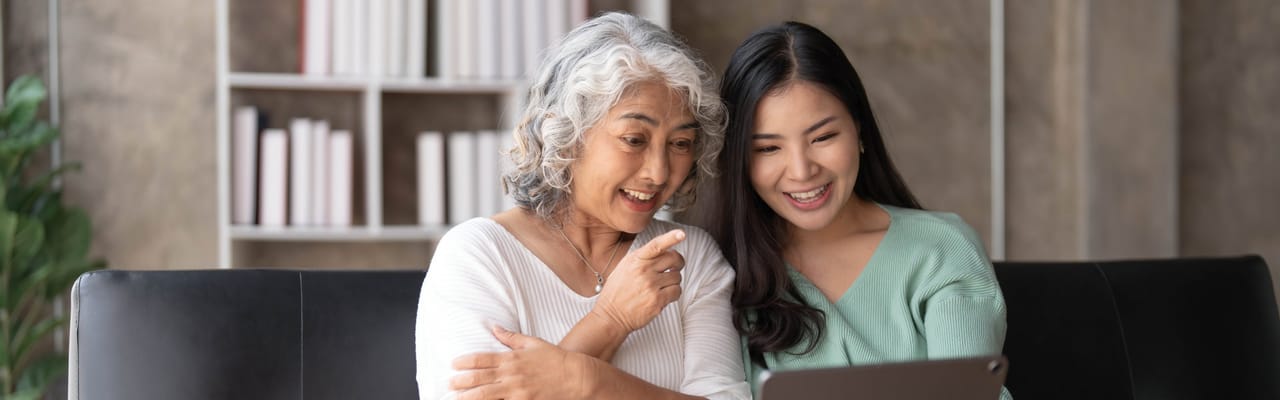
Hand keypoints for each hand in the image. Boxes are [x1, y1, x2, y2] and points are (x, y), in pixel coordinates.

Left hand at [450, 326, 595, 399]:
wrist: (576, 377)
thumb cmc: (555, 359)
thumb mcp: (533, 343)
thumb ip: (510, 337)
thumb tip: (493, 326)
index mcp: (512, 358)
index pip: (482, 359)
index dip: (465, 362)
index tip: (453, 364)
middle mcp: (512, 375)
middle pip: (479, 379)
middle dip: (461, 382)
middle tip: (449, 384)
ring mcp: (517, 391)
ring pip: (487, 396)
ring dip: (469, 397)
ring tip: (457, 399)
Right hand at [593, 229, 686, 332]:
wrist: (611, 316)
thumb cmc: (616, 293)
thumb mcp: (623, 268)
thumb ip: (641, 258)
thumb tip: (662, 250)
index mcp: (635, 260)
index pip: (656, 245)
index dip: (670, 238)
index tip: (681, 234)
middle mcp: (643, 271)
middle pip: (674, 259)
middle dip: (678, 263)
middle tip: (675, 267)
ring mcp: (651, 286)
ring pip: (677, 276)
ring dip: (673, 281)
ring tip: (662, 286)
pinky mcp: (657, 300)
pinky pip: (677, 291)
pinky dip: (674, 293)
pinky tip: (664, 295)